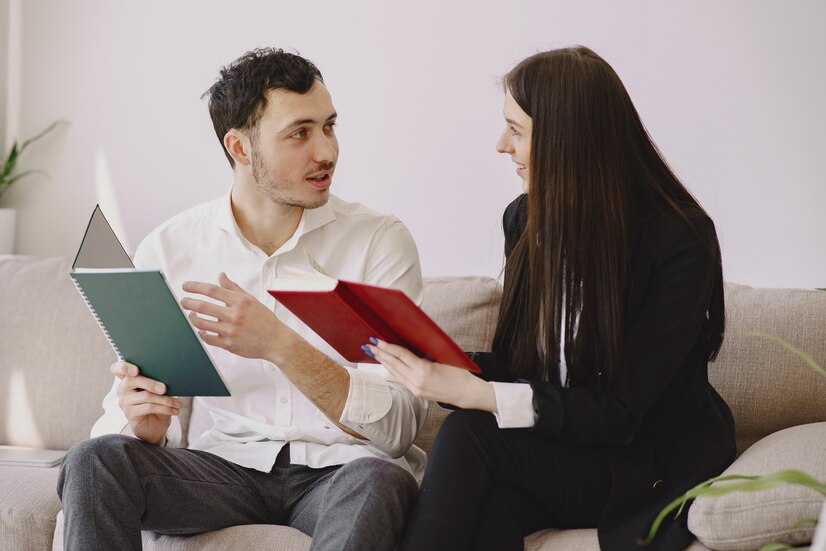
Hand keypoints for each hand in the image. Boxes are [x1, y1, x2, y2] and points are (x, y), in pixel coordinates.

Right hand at [112, 361, 180, 444]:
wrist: (155, 425)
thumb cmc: (157, 403)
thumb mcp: (159, 390)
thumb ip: (159, 381)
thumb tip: (171, 377)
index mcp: (128, 378)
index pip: (117, 368)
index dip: (123, 367)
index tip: (135, 370)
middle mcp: (123, 389)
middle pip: (132, 380)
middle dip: (151, 383)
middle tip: (164, 389)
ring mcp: (125, 402)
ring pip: (146, 396)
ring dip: (166, 399)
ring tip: (178, 403)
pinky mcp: (130, 414)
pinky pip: (149, 407)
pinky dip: (165, 408)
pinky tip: (174, 410)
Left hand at [182, 273, 291, 361]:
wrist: (276, 341)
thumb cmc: (264, 319)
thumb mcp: (251, 300)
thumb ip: (233, 288)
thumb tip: (220, 276)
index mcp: (240, 302)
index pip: (212, 290)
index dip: (196, 287)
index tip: (186, 286)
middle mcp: (234, 315)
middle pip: (203, 306)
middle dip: (188, 302)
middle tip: (183, 301)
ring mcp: (231, 331)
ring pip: (201, 323)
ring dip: (192, 317)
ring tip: (191, 314)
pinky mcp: (229, 344)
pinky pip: (207, 338)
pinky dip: (201, 332)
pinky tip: (201, 329)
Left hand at [365, 339, 495, 410]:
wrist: (465, 393)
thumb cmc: (459, 373)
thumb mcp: (443, 357)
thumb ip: (425, 351)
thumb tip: (410, 341)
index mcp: (424, 369)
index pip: (401, 355)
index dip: (388, 347)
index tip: (378, 340)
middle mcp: (417, 380)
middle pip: (394, 364)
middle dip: (380, 353)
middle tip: (369, 344)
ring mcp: (415, 388)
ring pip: (394, 372)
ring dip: (383, 362)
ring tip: (374, 353)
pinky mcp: (416, 393)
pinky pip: (400, 379)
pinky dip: (392, 370)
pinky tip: (387, 364)